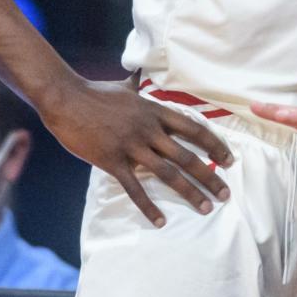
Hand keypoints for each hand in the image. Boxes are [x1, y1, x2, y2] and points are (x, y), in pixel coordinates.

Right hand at [41, 76, 233, 226]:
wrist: (67, 99)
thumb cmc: (96, 92)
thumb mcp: (126, 88)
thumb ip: (139, 87)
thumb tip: (141, 75)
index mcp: (155, 111)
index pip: (194, 129)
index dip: (214, 145)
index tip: (229, 159)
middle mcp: (149, 129)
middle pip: (187, 155)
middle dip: (210, 176)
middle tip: (226, 194)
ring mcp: (132, 146)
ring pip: (168, 173)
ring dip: (190, 192)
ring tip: (206, 208)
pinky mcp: (113, 161)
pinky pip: (135, 188)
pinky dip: (149, 206)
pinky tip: (160, 221)